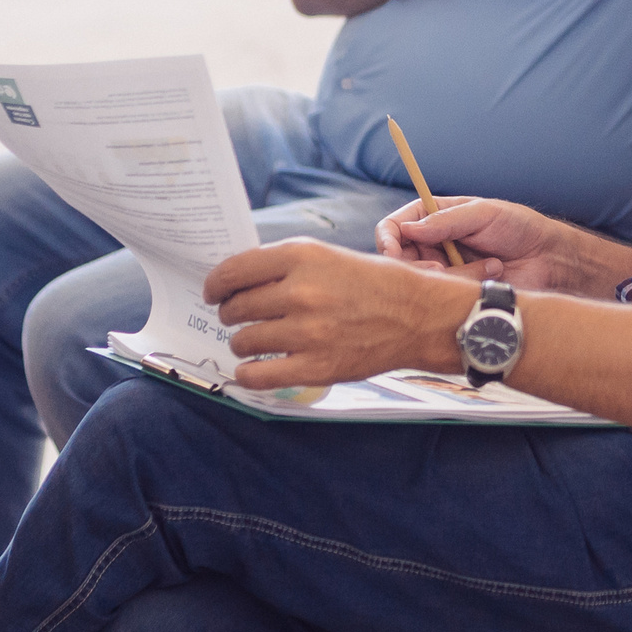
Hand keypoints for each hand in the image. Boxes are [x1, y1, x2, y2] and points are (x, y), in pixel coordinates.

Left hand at [204, 239, 465, 389]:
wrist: (420, 316)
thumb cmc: (376, 283)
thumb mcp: (329, 256)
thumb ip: (284, 265)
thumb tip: (238, 280)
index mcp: (302, 257)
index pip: (234, 270)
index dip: (215, 284)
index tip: (212, 292)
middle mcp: (301, 292)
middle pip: (236, 307)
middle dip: (229, 314)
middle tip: (235, 317)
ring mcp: (308, 332)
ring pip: (244, 341)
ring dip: (241, 343)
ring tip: (252, 341)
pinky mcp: (317, 367)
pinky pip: (259, 376)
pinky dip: (247, 374)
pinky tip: (251, 369)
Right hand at [376, 195, 587, 289]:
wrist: (550, 259)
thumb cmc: (520, 228)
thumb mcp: (484, 214)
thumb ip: (445, 221)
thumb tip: (406, 229)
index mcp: (435, 219)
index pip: (395, 226)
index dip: (387, 238)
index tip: (392, 250)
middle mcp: (434, 245)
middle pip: (400, 259)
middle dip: (417, 265)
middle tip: (438, 267)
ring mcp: (445, 270)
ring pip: (423, 280)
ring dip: (451, 275)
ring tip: (486, 266)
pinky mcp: (458, 292)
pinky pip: (444, 295)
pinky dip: (464, 286)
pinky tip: (490, 275)